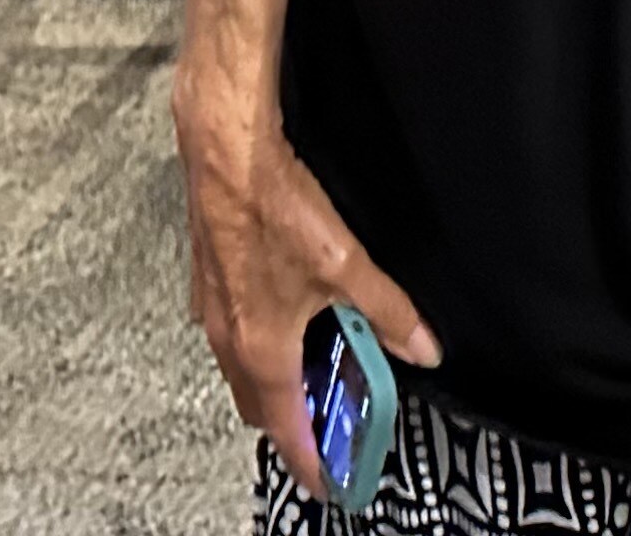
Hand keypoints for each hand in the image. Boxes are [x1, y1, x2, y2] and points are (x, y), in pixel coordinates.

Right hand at [176, 80, 438, 497]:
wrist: (223, 151)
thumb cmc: (272, 207)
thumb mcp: (345, 266)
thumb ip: (388, 312)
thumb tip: (423, 346)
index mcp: (262, 348)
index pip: (285, 428)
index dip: (308, 459)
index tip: (325, 480)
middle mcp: (228, 337)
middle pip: (257, 403)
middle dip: (288, 423)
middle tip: (325, 427)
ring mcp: (211, 306)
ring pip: (241, 366)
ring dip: (272, 380)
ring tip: (310, 371)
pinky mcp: (208, 275)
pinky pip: (230, 329)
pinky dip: (256, 340)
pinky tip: (283, 313)